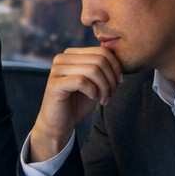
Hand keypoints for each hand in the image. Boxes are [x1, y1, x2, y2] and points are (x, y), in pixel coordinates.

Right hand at [29, 45, 123, 161]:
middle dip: (111, 79)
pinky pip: (82, 81)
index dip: (116, 67)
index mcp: (71, 54)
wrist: (59, 124)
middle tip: (111, 94)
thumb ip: (102, 68)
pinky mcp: (55, 84)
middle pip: (99, 60)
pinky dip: (93, 91)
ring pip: (92, 70)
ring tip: (104, 99)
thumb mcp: (94, 82)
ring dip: (104, 87)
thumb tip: (119, 58)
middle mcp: (62, 58)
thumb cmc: (77, 103)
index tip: (118, 83)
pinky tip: (93, 98)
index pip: (102, 51)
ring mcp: (56, 70)